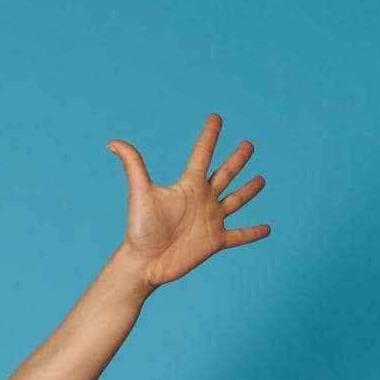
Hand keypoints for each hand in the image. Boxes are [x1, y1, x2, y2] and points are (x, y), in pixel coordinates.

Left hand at [107, 114, 269, 287]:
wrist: (144, 262)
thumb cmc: (140, 228)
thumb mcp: (140, 193)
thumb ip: (133, 165)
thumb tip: (112, 142)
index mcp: (188, 185)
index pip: (202, 154)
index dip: (209, 136)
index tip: (216, 118)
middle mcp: (202, 199)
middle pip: (225, 174)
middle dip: (237, 159)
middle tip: (249, 145)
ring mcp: (211, 220)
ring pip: (236, 200)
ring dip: (249, 190)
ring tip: (261, 180)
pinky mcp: (215, 241)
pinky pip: (239, 235)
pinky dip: (253, 233)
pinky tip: (267, 228)